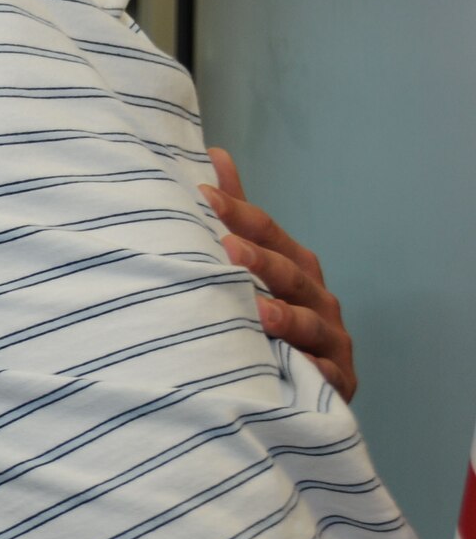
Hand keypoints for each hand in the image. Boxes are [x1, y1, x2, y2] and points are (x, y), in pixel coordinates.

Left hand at [202, 146, 356, 399]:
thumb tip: (215, 154)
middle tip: (228, 249)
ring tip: (261, 312)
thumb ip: (236, 216)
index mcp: (295, 266)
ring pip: (311, 325)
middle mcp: (316, 298)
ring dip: (287, 319)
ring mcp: (329, 339)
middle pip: (290, 276)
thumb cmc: (271, 316)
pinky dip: (314, 371)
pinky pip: (326, 375)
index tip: (203, 195)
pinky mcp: (335, 379)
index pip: (266, 234)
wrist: (303, 384)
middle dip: (261, 263)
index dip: (239, 214)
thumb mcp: (252, 265)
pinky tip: (300, 367)